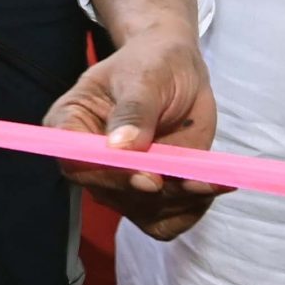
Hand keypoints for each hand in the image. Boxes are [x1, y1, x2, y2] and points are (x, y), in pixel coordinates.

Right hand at [42, 31, 226, 240]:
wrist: (179, 70)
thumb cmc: (153, 63)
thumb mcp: (145, 77)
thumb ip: (133, 111)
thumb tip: (120, 147)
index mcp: (71, 124)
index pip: (76, 162)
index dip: (109, 175)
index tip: (148, 178)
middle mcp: (91, 162)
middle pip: (110, 195)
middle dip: (154, 192)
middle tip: (192, 178)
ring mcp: (120, 182)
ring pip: (142, 212)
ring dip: (179, 200)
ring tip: (208, 176)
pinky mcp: (150, 195)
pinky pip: (166, 221)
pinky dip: (193, 208)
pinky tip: (214, 184)